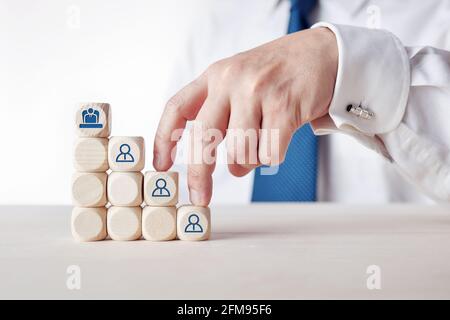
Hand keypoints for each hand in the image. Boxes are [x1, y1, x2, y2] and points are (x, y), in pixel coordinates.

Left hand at [153, 27, 337, 205]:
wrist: (321, 53)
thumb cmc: (277, 74)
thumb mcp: (239, 81)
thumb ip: (221, 114)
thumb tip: (217, 164)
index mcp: (214, 76)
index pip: (177, 108)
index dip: (163, 139)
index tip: (161, 166)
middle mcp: (231, 82)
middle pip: (203, 138)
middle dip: (199, 175)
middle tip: (201, 197)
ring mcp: (257, 92)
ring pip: (239, 152)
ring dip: (248, 163)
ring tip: (258, 147)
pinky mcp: (284, 106)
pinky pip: (268, 154)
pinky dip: (272, 158)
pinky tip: (280, 140)